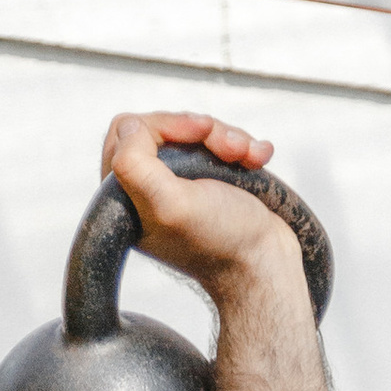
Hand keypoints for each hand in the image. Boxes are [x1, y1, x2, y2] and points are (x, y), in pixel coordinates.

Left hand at [98, 108, 309, 306]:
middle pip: (161, 127)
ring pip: (193, 131)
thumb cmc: (221, 241)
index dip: (164, 126)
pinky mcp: (208, 182)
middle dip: (203, 132)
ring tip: (250, 158)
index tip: (199, 136)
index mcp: (126, 198)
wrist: (265, 265)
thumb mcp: (170, 205)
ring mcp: (179, 185)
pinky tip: (258, 157)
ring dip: (229, 138)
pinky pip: (217, 143)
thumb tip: (128, 125)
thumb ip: (134, 164)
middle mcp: (147, 190)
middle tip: (233, 151)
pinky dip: (242, 146)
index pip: (125, 132)